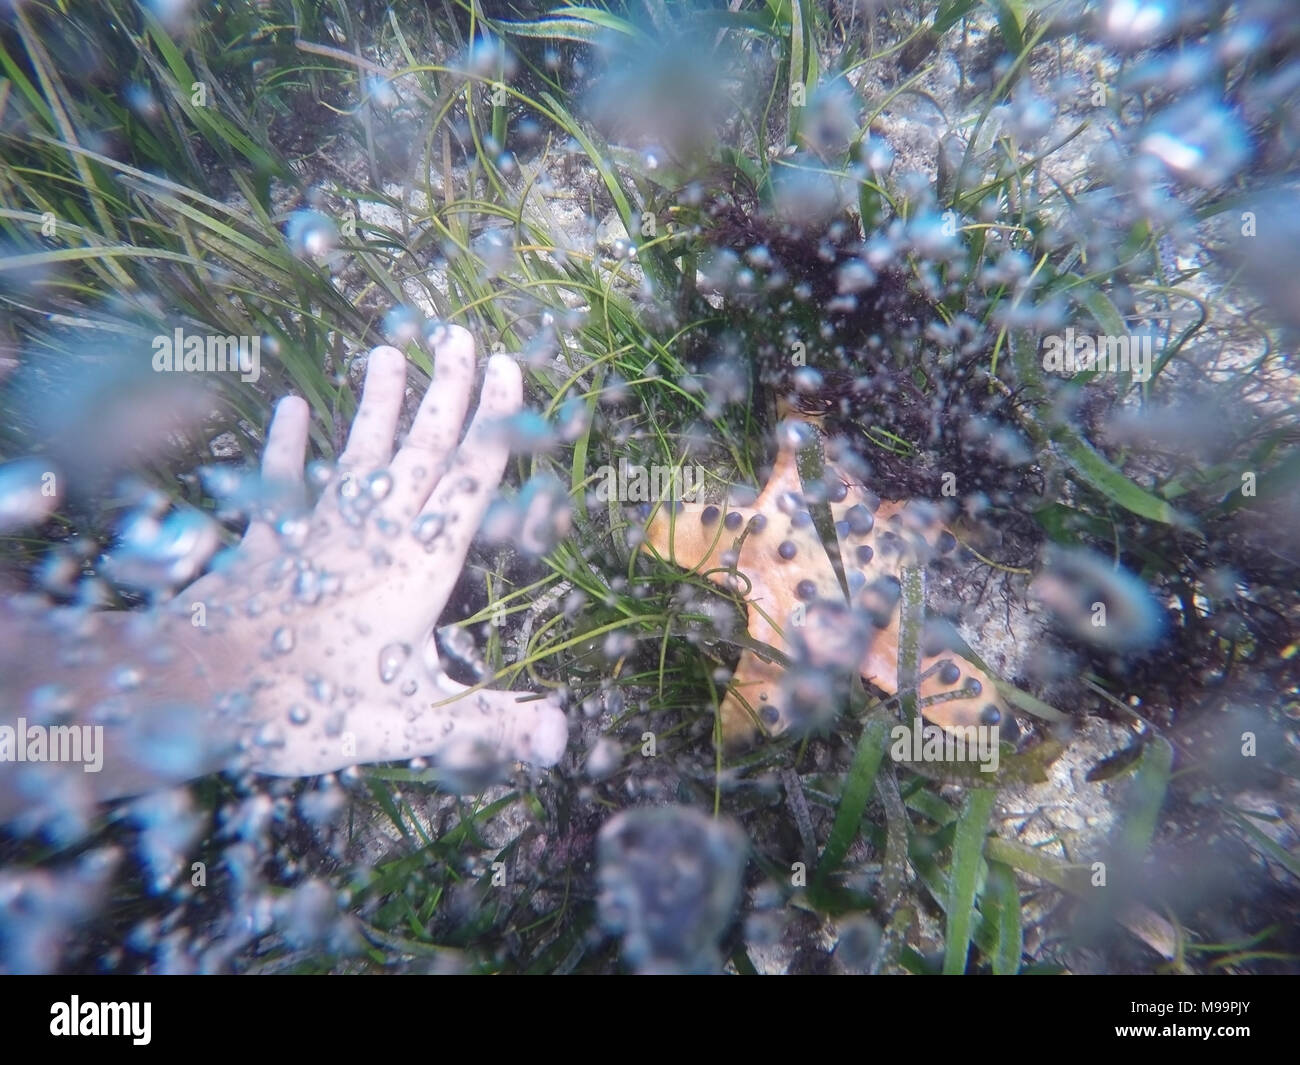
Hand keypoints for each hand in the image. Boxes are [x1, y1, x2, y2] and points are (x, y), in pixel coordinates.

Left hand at [183, 324, 567, 779]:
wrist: (194, 691)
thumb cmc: (307, 706)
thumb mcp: (411, 723)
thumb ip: (486, 721)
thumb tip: (562, 736)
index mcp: (417, 566)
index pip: (468, 481)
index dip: (493, 425)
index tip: (508, 370)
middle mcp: (373, 535)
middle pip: (420, 451)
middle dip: (446, 392)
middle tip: (462, 335)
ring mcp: (318, 534)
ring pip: (357, 455)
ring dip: (376, 405)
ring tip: (386, 352)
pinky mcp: (270, 547)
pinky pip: (283, 485)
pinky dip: (286, 446)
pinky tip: (287, 408)